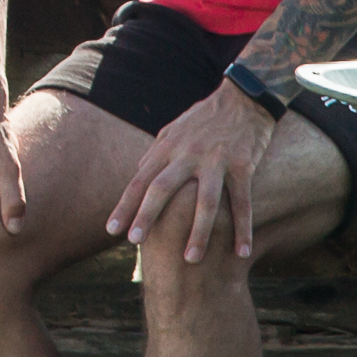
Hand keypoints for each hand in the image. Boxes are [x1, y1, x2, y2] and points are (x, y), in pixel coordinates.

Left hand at [110, 81, 277, 265]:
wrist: (244, 97)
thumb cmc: (205, 118)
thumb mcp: (175, 129)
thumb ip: (157, 152)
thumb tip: (138, 172)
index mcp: (168, 147)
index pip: (141, 180)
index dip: (125, 205)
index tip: (112, 230)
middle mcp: (188, 154)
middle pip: (163, 188)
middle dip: (147, 215)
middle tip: (135, 241)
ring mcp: (216, 160)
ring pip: (205, 201)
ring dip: (198, 232)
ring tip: (191, 259)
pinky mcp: (243, 166)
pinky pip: (242, 202)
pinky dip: (243, 229)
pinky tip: (242, 252)